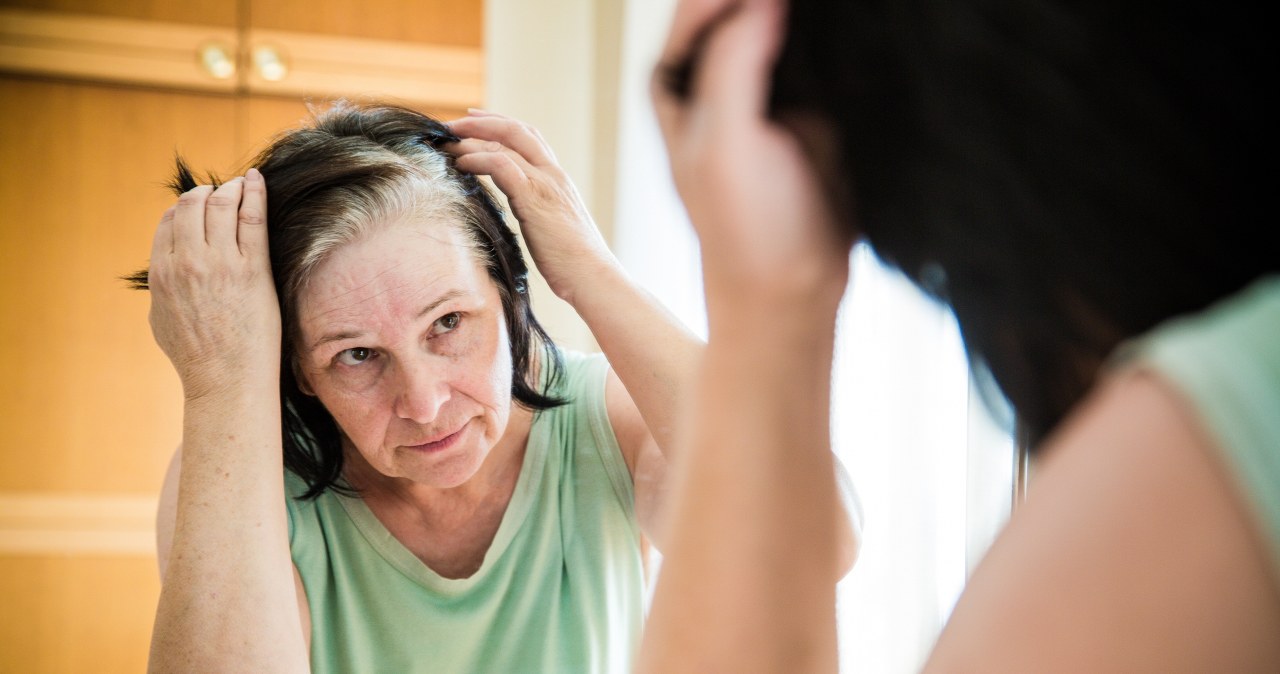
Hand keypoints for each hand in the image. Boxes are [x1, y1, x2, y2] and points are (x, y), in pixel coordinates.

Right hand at [146, 169, 280, 400]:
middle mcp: (186, 262)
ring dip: (232, 188)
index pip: (169, 220)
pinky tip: (258, 182)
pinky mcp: (251, 269)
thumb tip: (165, 270)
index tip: (202, 204)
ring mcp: (219, 263)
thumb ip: (161, 287)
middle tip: (225, 192)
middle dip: (208, 192)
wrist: (226, 382)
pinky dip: (254, 192)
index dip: (187, 207)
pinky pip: (252, 217)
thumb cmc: (197, 358)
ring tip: (244, 186)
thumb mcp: (161, 319)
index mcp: (161, 272)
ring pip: (221, 204)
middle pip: (193, 205)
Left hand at [446, 111, 617, 304]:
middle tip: (452, 124)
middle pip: (516, 130)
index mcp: (557, 180)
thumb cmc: (573, 263)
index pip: (529, 138)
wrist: (592, 276)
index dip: (500, 124)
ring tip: (447, 143)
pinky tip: (460, 164)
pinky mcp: (534, 198)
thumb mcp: (552, 228)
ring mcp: (545, 183)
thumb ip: (535, 211)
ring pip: (505, 143)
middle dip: (481, 122)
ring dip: (471, 138)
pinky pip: (501, 165)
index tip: (474, 120)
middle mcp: (553, 174)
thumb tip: (517, 214)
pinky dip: (477, 158)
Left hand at [652, 0, 854, 313]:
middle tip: (799, 1)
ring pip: (783, 34)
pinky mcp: (814, 115)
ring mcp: (768, 101)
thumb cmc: (745, 232)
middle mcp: (720, 88)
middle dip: (763, 3)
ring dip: (800, 19)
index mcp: (678, 90)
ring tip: (822, 8)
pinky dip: (833, 45)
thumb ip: (733, 65)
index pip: (697, 14)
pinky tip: (849, 35)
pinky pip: (823, 62)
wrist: (796, 293)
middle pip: (737, 16)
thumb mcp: (725, 144)